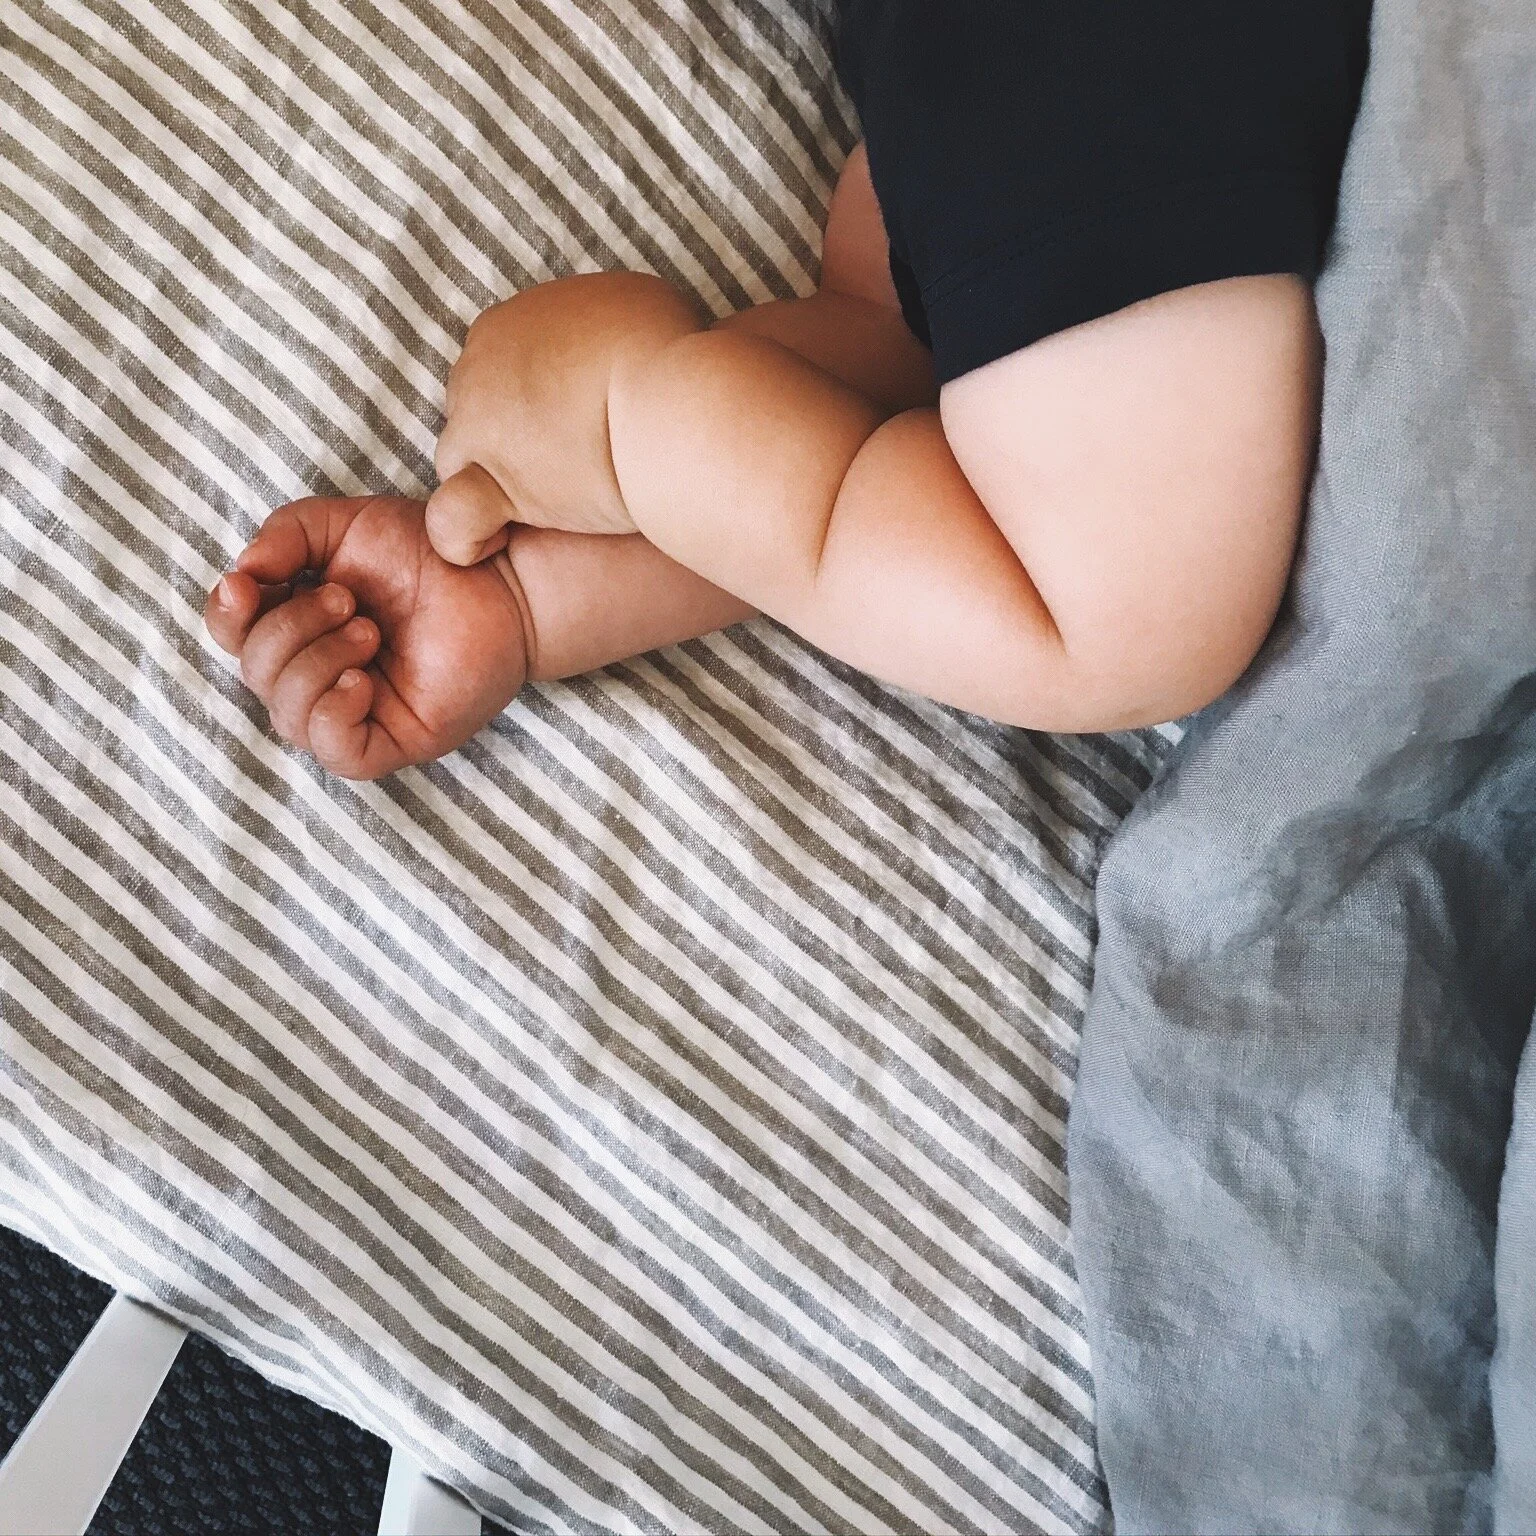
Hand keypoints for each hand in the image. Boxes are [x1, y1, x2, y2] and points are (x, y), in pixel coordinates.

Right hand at [205, 496, 529, 779]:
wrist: (500, 579)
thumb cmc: (428, 553)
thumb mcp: (344, 525)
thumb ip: (285, 535)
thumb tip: (241, 575)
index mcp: (299, 626)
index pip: (233, 636)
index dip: (227, 615)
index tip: (247, 584)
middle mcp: (318, 674)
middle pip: (256, 671)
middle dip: (290, 628)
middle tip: (349, 600)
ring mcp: (353, 712)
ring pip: (287, 713)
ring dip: (316, 661)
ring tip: (368, 630)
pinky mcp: (391, 742)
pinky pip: (333, 751)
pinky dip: (332, 712)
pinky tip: (361, 679)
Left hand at [425, 272, 704, 562]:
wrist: (663, 405)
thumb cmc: (662, 352)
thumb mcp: (630, 306)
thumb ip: (597, 327)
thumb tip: (615, 344)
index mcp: (503, 327)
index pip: (492, 364)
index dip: (526, 392)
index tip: (566, 411)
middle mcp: (476, 373)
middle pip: (473, 408)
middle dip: (510, 429)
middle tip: (565, 450)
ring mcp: (478, 431)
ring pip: (460, 457)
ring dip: (496, 474)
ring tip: (549, 495)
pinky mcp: (496, 487)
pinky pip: (455, 517)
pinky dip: (469, 533)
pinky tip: (499, 539)